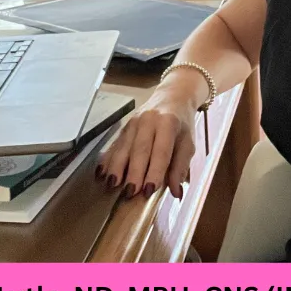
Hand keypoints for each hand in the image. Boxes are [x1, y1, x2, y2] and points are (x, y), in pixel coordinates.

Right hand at [96, 83, 197, 200]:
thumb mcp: (188, 143)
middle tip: (130, 192)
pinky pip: (115, 145)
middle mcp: (149, 120)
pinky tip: (101, 173)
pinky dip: (107, 160)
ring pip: (124, 147)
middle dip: (134, 172)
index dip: (155, 171)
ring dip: (117, 167)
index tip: (149, 190)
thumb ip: (181, 167)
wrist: (173, 97)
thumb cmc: (181, 124)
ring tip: (112, 185)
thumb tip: (176, 193)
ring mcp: (134, 122)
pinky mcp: (124, 127)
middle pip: (140, 149)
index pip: (161, 150)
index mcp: (168, 123)